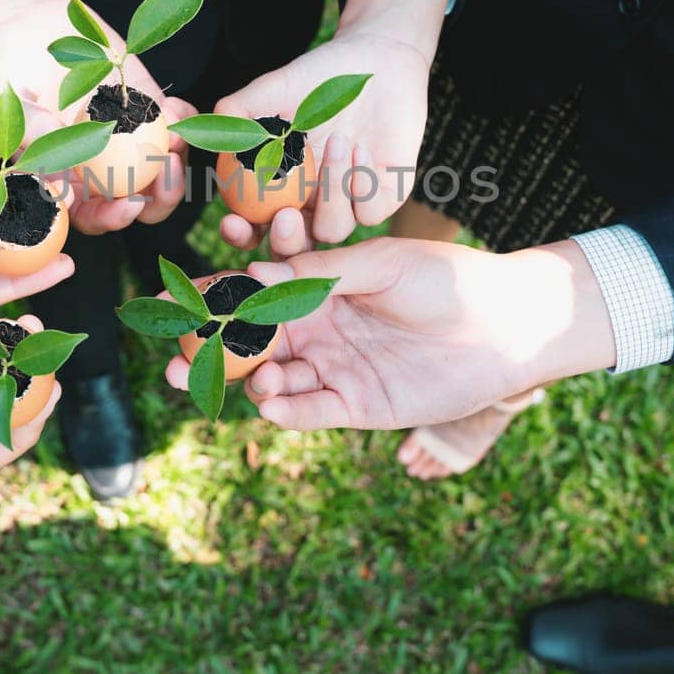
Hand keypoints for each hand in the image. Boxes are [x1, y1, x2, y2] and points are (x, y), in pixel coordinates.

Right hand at [0, 0, 187, 230]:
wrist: (26, 26)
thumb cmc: (7, 69)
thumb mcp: (11, 101)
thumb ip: (33, 133)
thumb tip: (61, 176)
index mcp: (65, 180)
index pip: (93, 215)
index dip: (113, 218)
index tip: (131, 205)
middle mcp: (100, 166)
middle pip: (139, 200)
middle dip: (161, 197)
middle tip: (167, 167)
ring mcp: (127, 138)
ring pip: (162, 166)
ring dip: (176, 157)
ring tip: (174, 136)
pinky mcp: (145, 107)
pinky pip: (173, 122)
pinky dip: (181, 119)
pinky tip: (173, 106)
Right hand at [163, 238, 616, 429]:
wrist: (505, 325)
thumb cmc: (447, 280)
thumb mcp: (383, 262)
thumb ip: (324, 271)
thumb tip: (260, 268)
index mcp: (318, 288)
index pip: (252, 291)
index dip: (212, 297)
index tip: (168, 299)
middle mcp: (318, 330)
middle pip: (250, 343)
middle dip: (209, 353)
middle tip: (171, 362)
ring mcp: (335, 369)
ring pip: (273, 380)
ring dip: (245, 383)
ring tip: (229, 382)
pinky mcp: (357, 405)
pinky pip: (309, 411)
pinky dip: (285, 410)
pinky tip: (268, 404)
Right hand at [216, 0, 444, 249]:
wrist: (375, 61)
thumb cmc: (318, 77)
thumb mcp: (272, 90)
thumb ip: (236, 113)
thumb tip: (196, 137)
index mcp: (279, 188)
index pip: (254, 228)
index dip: (241, 234)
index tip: (233, 222)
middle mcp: (311, 204)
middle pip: (294, 247)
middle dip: (286, 241)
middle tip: (285, 216)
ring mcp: (348, 205)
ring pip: (333, 230)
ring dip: (331, 193)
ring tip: (337, 141)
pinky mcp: (384, 197)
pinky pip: (371, 212)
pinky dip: (362, 184)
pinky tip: (359, 148)